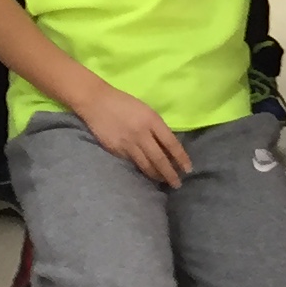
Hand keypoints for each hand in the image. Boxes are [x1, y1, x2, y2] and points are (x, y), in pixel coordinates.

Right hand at [76, 82, 190, 185]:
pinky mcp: (116, 150)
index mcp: (152, 120)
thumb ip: (156, 127)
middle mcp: (142, 133)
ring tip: (164, 181)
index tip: (188, 169)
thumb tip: (167, 145)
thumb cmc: (125, 103)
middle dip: (170, 173)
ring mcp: (128, 143)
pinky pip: (132, 163)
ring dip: (156, 175)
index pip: (171, 144)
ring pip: (146, 165)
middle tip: (177, 184)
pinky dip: (141, 170)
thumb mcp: (146, 110)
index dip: (181, 158)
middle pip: (160, 159)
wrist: (97, 102)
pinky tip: (147, 174)